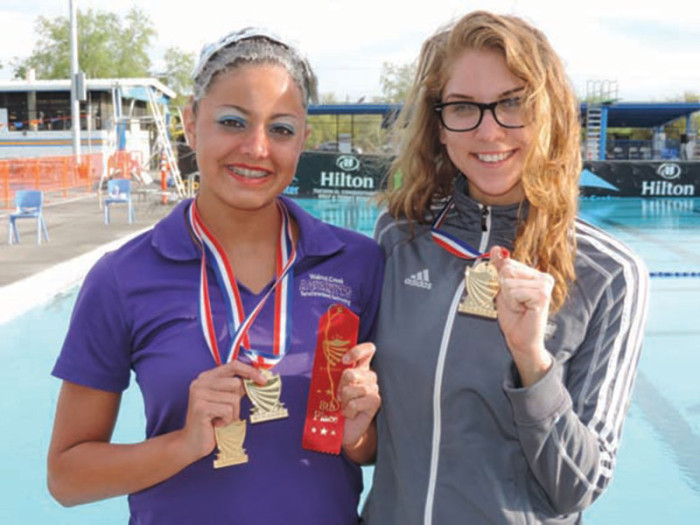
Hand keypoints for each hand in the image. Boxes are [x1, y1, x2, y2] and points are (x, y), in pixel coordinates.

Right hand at [179, 360, 266, 460]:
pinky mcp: (200, 407)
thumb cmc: (212, 421)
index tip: (263, 380)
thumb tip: (258, 378)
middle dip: (237, 401)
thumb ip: (237, 388)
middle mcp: (200, 382)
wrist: (192, 443)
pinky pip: (228, 410)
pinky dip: (227, 420)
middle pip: (235, 383)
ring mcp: (199, 394)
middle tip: (226, 412)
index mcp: (207, 377)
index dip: (250, 371)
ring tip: (220, 419)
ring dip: (232, 413)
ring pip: (233, 398)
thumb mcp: (225, 400)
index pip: (233, 365)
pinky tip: (216, 424)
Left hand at [338, 342, 380, 449]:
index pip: (368, 351)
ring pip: (352, 388)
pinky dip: (348, 410)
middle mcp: (369, 377)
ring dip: (344, 400)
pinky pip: (355, 403)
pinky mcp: (375, 402)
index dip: (358, 351)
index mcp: (360, 369)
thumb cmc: (337, 405)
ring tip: (345, 407)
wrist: (343, 429)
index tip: (344, 360)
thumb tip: (324, 359)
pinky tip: (349, 414)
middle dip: (340, 386)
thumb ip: (333, 373)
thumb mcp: (332, 386)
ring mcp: (374, 389)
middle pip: (351, 373)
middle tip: (339, 397)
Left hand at [490, 246, 553, 385]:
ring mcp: (545, 285)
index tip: (509, 295)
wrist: (520, 338)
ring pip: (508, 281)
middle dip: (503, 289)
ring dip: (508, 298)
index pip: (506, 263)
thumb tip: (496, 249)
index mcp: (535, 273)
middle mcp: (543, 277)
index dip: (500, 281)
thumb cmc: (513, 316)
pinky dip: (512, 303)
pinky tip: (523, 310)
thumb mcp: (502, 288)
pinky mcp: (542, 295)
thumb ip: (499, 268)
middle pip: (507, 269)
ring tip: (519, 307)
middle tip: (514, 302)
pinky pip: (514, 291)